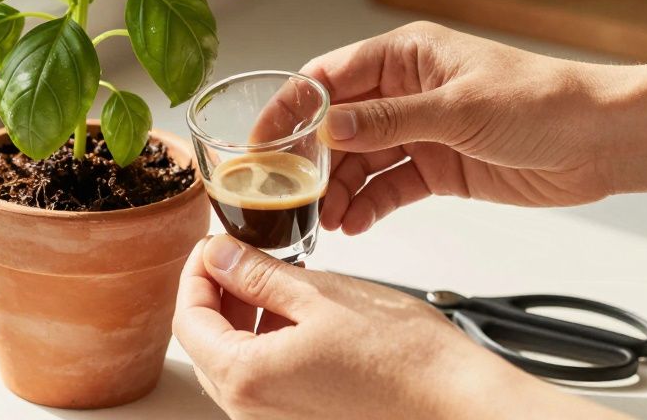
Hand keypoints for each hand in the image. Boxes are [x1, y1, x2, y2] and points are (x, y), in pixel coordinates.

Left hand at [172, 235, 622, 419]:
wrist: (458, 403)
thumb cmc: (404, 358)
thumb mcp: (320, 295)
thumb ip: (257, 275)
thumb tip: (217, 254)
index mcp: (246, 377)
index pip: (187, 319)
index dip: (195, 272)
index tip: (214, 244)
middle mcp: (251, 409)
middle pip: (204, 342)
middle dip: (216, 292)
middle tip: (241, 254)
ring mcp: (275, 419)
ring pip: (233, 359)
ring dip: (242, 315)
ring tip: (275, 279)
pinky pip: (263, 377)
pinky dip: (267, 340)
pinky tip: (298, 314)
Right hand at [279, 22, 623, 234]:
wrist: (600, 141)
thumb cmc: (542, 102)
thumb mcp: (459, 108)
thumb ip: (389, 121)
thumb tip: (328, 126)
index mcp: (405, 56)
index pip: (329, 77)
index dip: (290, 108)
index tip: (261, 140)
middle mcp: (404, 91)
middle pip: (336, 125)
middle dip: (310, 161)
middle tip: (285, 194)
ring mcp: (418, 131)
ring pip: (358, 161)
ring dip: (338, 191)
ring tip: (324, 220)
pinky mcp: (436, 167)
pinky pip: (388, 187)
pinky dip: (368, 205)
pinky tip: (353, 224)